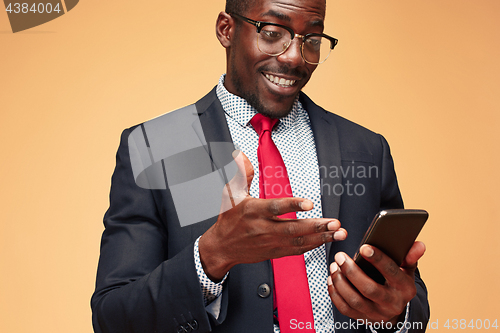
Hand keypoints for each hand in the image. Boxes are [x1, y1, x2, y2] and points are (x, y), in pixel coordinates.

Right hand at [199, 150, 346, 280]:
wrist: (222, 247)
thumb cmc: (228, 219)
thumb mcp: (230, 193)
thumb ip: (241, 174)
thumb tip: (240, 155)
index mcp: (253, 211)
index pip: (275, 207)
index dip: (293, 205)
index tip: (309, 203)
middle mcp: (263, 228)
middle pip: (293, 228)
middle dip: (316, 226)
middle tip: (334, 222)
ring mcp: (270, 242)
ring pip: (299, 241)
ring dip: (321, 237)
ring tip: (338, 232)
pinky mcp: (275, 252)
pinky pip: (297, 250)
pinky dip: (313, 245)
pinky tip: (326, 240)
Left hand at [327, 241, 425, 325]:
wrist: (395, 309)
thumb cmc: (398, 281)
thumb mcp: (407, 269)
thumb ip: (410, 255)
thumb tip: (418, 245)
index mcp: (404, 287)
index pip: (391, 272)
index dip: (378, 259)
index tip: (364, 247)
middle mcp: (392, 303)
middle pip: (369, 289)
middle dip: (351, 271)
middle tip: (340, 256)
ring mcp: (377, 313)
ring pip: (354, 300)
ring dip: (340, 282)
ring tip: (334, 266)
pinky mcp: (363, 318)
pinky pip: (345, 309)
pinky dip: (335, 293)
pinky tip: (331, 279)